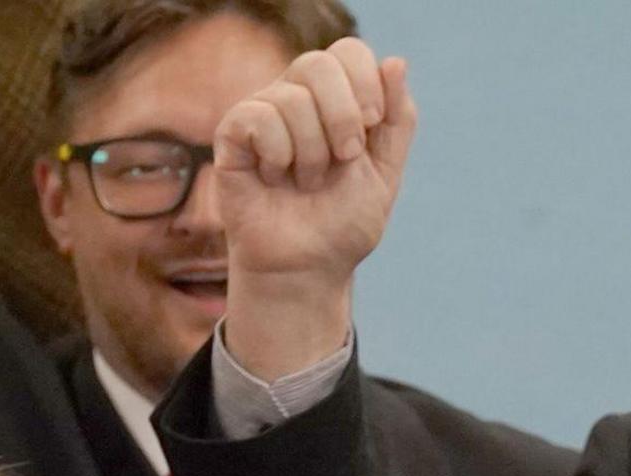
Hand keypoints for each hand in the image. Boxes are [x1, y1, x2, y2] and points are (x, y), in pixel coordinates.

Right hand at [213, 38, 414, 375]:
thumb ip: (398, 120)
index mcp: (336, 98)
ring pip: (291, 98)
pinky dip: (277, 153)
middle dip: (342, 116)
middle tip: (344, 158)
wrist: (308, 268)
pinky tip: (274, 177)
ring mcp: (262, 112)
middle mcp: (297, 96)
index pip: (349, 52)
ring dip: (311, 153)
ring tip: (306, 182)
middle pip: (318, 63)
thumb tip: (396, 62)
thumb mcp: (385, 172)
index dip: (365, 83)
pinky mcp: (232, 134)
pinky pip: (258, 117)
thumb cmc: (342, 223)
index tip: (372, 125)